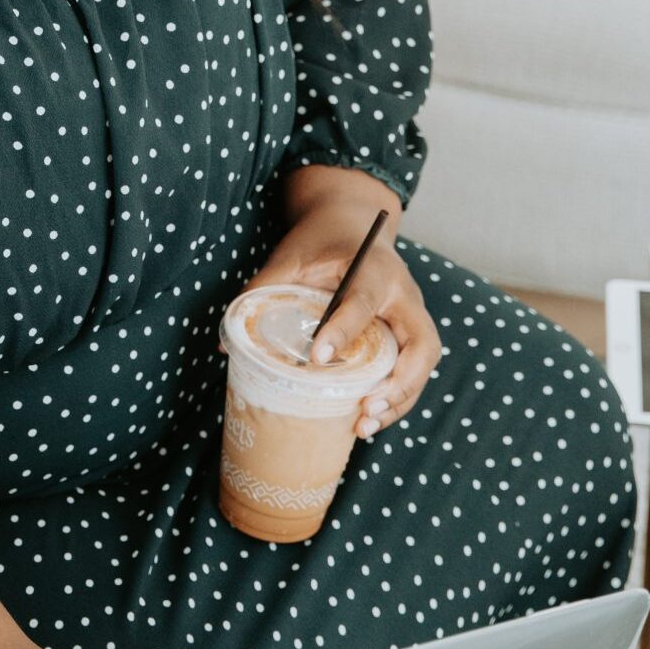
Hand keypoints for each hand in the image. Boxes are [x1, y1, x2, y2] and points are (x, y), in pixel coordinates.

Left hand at [247, 167, 441, 439]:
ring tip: (364, 426)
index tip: (317, 358)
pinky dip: (396, 399)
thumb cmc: (320, 240)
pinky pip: (413, 370)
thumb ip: (263, 291)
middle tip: (366, 407)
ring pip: (423, 364)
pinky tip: (367, 420)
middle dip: (399, 383)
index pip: (363, 302)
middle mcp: (404, 294)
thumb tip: (226, 343)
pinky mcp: (409, 333)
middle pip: (422, 344)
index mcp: (374, 268)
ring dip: (400, 400)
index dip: (342, 331)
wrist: (353, 223)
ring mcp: (412, 315)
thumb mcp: (290, 256)